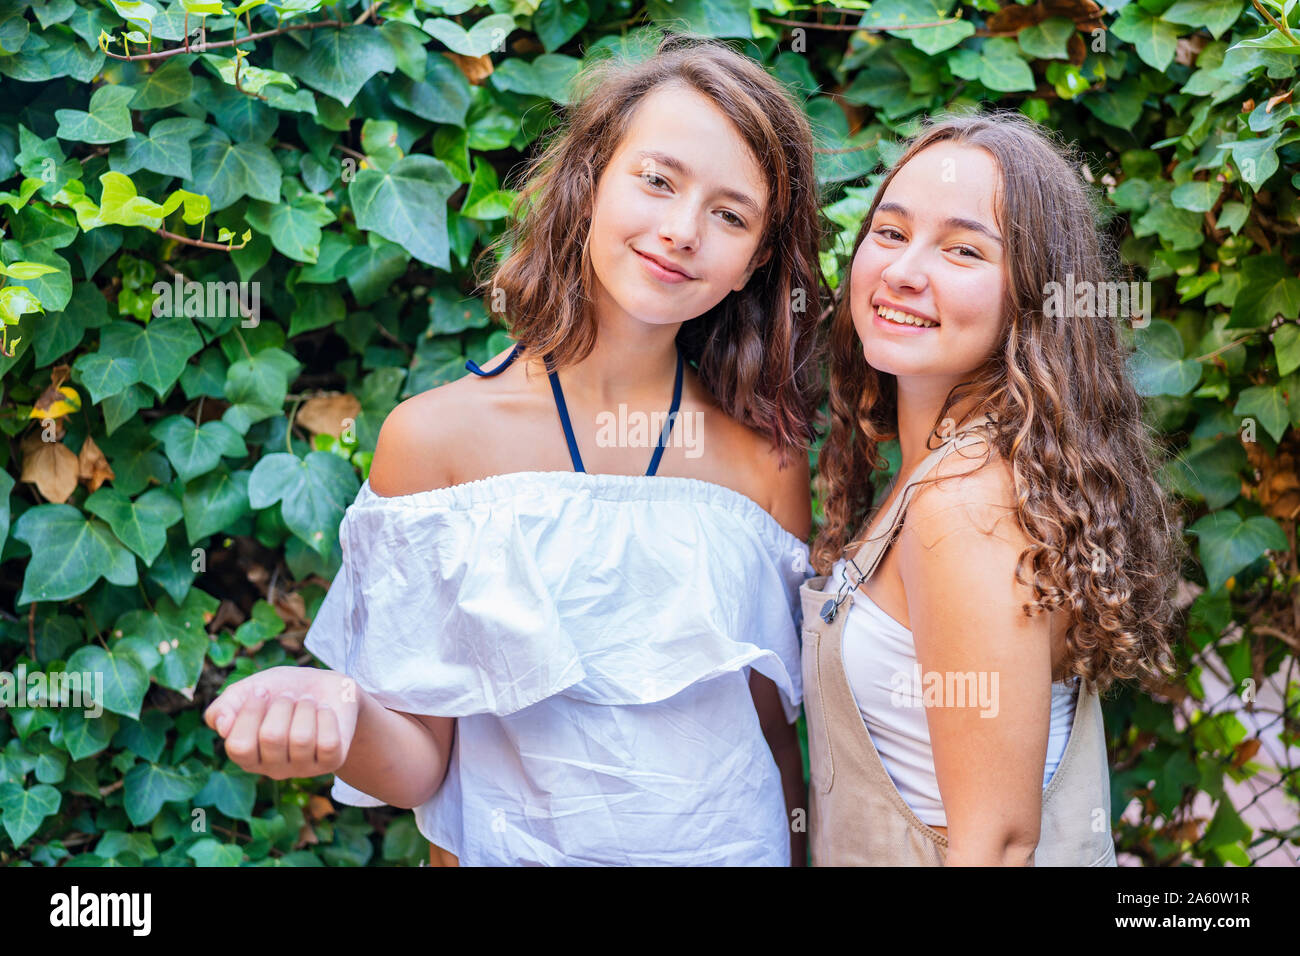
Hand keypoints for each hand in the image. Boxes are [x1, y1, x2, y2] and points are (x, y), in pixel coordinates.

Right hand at [203, 666, 360, 779]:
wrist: (323, 687)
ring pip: (302, 738)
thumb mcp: (246, 691)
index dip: (250, 713)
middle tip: (289, 695)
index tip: (262, 690)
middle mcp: (273, 768)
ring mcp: (303, 768)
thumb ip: (223, 708)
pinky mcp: (331, 761)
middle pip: (272, 738)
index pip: (239, 746)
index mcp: (247, 756)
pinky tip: (325, 711)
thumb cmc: (280, 691)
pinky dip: (327, 717)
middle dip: (282, 705)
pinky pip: (329, 742)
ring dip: (305, 708)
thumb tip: (222, 728)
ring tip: (307, 701)